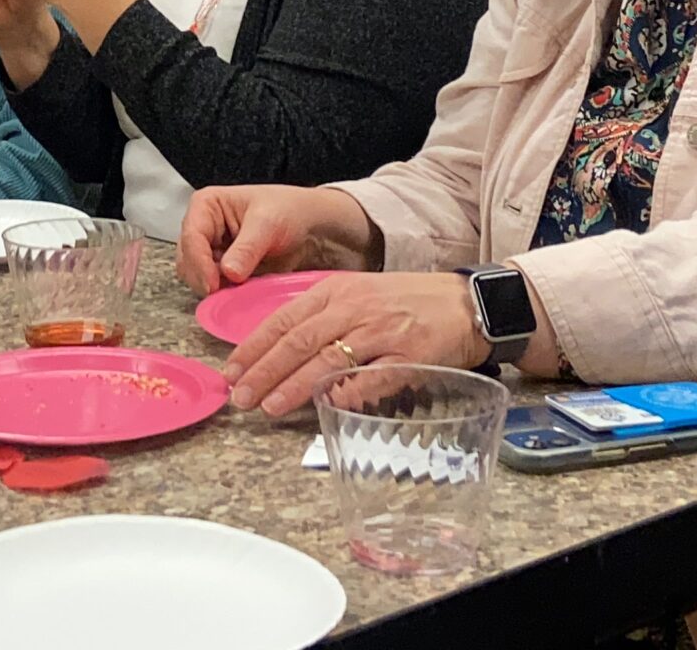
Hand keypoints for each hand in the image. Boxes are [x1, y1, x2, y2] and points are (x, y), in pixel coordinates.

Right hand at [174, 184, 377, 294]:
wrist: (312, 225)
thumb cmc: (290, 211)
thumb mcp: (268, 224)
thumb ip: (247, 248)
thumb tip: (228, 273)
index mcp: (206, 205)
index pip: (190, 237)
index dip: (198, 263)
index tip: (212, 285)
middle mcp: (202, 228)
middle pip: (187, 260)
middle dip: (204, 277)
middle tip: (225, 291)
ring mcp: (211, 251)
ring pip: (196, 277)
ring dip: (214, 286)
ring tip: (240, 287)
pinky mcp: (222, 270)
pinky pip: (213, 287)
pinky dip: (224, 292)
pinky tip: (242, 290)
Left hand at [222, 272, 490, 416]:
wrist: (466, 303)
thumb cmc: (408, 302)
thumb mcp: (359, 295)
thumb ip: (322, 320)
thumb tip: (282, 355)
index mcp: (337, 290)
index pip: (284, 319)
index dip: (253, 347)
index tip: (230, 370)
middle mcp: (355, 307)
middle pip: (299, 341)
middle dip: (263, 371)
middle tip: (239, 396)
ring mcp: (383, 331)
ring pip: (328, 360)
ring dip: (294, 386)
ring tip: (269, 406)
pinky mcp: (410, 355)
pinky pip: (373, 377)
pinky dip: (349, 392)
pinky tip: (329, 406)